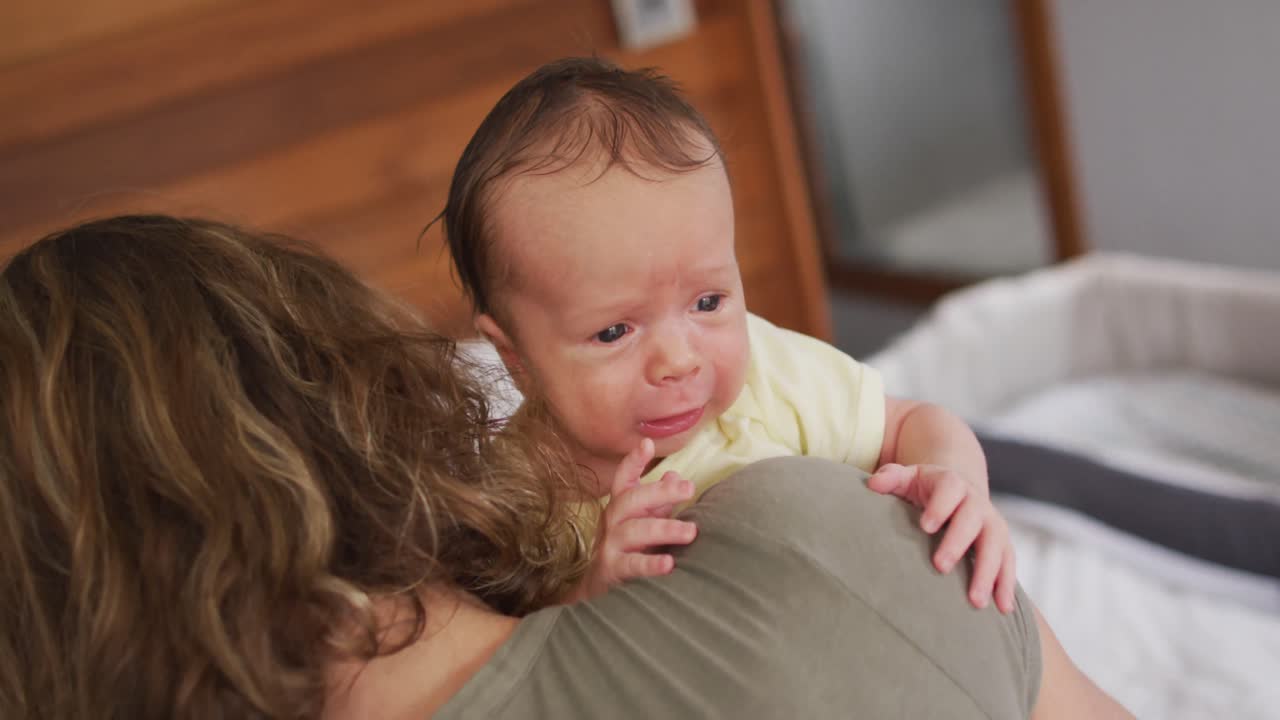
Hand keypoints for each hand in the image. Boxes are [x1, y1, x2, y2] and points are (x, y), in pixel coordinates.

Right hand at [567, 438, 697, 602]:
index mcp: (620, 506)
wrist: (596, 586)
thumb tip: (676, 476)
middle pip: (632, 500)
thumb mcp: (641, 521)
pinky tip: (669, 563)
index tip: (647, 444)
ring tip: (691, 531)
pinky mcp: (612, 570)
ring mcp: (610, 545)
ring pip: (635, 530)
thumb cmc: (627, 547)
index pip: (624, 479)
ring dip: (664, 528)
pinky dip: (651, 564)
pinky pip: (632, 565)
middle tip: (689, 489)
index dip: (634, 461)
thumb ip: (659, 502)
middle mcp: (612, 521)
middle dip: (661, 492)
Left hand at [867, 463, 1016, 613]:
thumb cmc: (925, 488)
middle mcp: (977, 503)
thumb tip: (873, 484)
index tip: (925, 526)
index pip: (949, 490)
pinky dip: (1006, 585)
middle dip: (958, 543)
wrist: (958, 490)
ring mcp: (992, 524)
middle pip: (973, 520)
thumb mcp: (908, 477)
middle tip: (940, 566)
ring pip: (996, 546)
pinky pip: (1009, 564)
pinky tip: (1003, 608)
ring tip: (975, 601)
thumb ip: (891, 477)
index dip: (940, 506)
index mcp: (952, 483)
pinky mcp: (1002, 545)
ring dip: (988, 573)